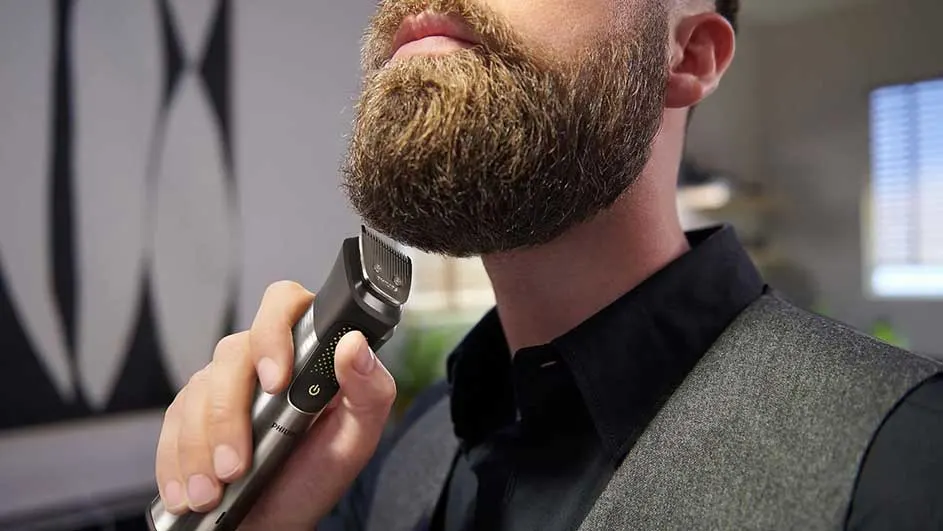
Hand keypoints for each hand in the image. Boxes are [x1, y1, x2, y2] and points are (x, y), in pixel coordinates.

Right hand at [154, 280, 396, 529]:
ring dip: (200, 449)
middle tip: (236, 466)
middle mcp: (259, 358)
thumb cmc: (316, 475)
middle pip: (231, 354)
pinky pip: (170, 424)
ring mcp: (221, 383)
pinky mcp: (188, 411)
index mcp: (306, 351)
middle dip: (229, 417)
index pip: (284, 303)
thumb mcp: (356, 439)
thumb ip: (370, 390)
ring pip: (196, 392)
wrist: (275, 520)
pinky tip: (190, 492)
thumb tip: (355, 343)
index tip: (276, 381)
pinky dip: (176, 463)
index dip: (273, 332)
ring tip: (213, 492)